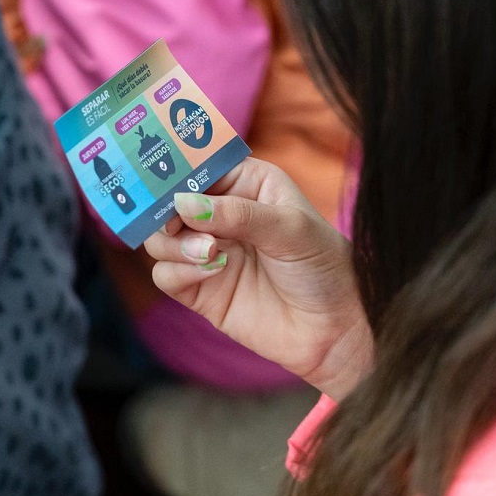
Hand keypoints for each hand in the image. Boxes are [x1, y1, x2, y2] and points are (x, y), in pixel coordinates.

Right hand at [144, 158, 371, 399]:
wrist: (335, 329)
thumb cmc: (325, 268)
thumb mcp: (291, 229)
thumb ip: (238, 213)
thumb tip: (183, 203)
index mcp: (247, 185)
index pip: (199, 166)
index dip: (177, 170)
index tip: (167, 180)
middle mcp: (222, 215)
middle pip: (168, 203)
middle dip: (167, 211)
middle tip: (178, 223)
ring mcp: (208, 253)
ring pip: (160, 239)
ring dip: (174, 243)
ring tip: (209, 252)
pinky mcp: (200, 290)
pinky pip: (164, 274)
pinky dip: (178, 271)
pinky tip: (212, 272)